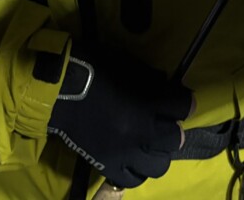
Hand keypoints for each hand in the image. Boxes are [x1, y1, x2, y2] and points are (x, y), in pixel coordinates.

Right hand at [47, 41, 192, 188]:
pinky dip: (136, 169)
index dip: (185, 102)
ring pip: (158, 165)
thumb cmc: (93, 67)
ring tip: (149, 141)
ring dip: (158, 151)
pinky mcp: (107, 165)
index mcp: (145, 103)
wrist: (57, 87)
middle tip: (163, 121)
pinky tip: (133, 157)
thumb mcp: (127, 63)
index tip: (182, 99)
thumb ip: (150, 77)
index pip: (182, 107)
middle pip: (174, 140)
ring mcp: (124, 153)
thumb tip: (167, 86)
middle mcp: (139, 132)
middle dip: (172, 128)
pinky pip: (132, 179)